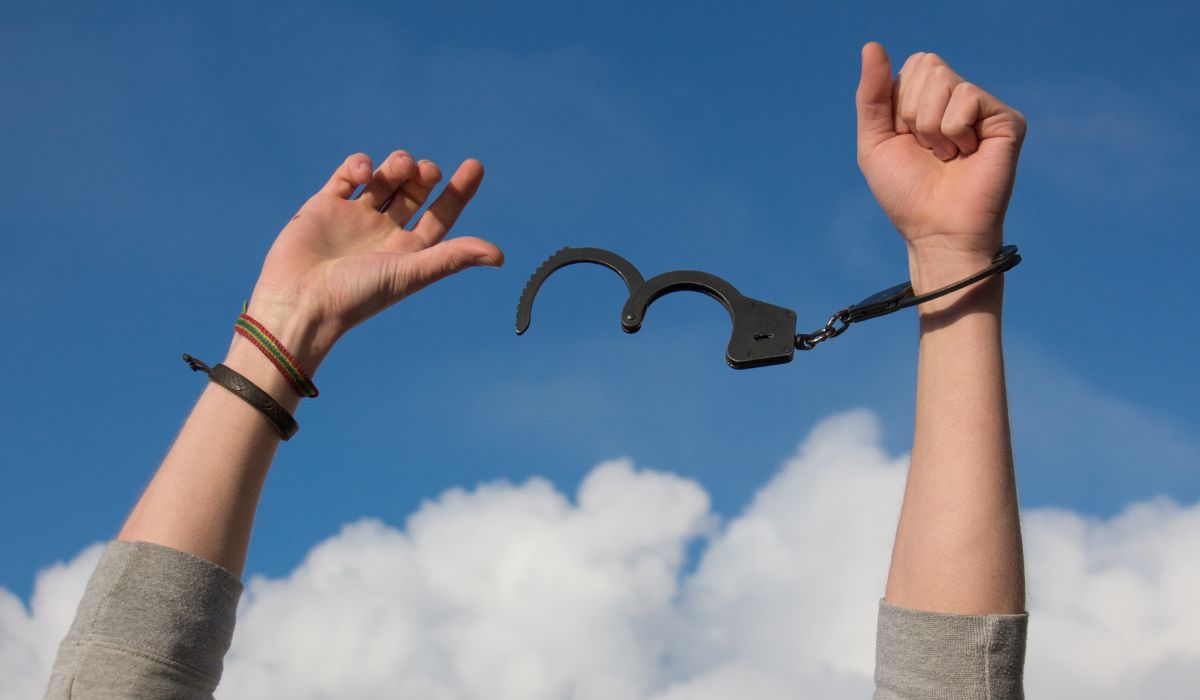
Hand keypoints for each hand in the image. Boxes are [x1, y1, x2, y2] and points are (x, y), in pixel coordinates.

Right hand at [244, 151, 502, 369]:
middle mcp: (384, 233)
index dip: (459, 191)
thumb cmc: (357, 296)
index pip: (441, 215)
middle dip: (424, 175)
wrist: (300, 302)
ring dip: (397, 165)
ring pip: (384, 180)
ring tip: (401, 167)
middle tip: (428, 171)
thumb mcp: (410, 273)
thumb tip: (499, 256)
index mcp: (409, 252)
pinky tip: (366, 173)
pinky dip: (360, 165)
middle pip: (413, 192)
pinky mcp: (324, 206)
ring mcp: (354, 218)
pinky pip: (348, 176)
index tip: (475, 165)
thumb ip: (452, 258)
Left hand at [855, 43, 1024, 289]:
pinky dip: (953, 131)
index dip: (898, 106)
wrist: (935, 230)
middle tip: (928, 149)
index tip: (907, 140)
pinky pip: (967, 96)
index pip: (910, 67)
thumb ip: (871, 94)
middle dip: (913, 113)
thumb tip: (872, 45)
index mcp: (929, 100)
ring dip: (931, 127)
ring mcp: (984, 109)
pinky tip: (966, 154)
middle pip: (926, 65)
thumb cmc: (907, 193)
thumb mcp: (875, 142)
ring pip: (943, 80)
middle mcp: (958, 99)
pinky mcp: (1006, 120)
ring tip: (946, 155)